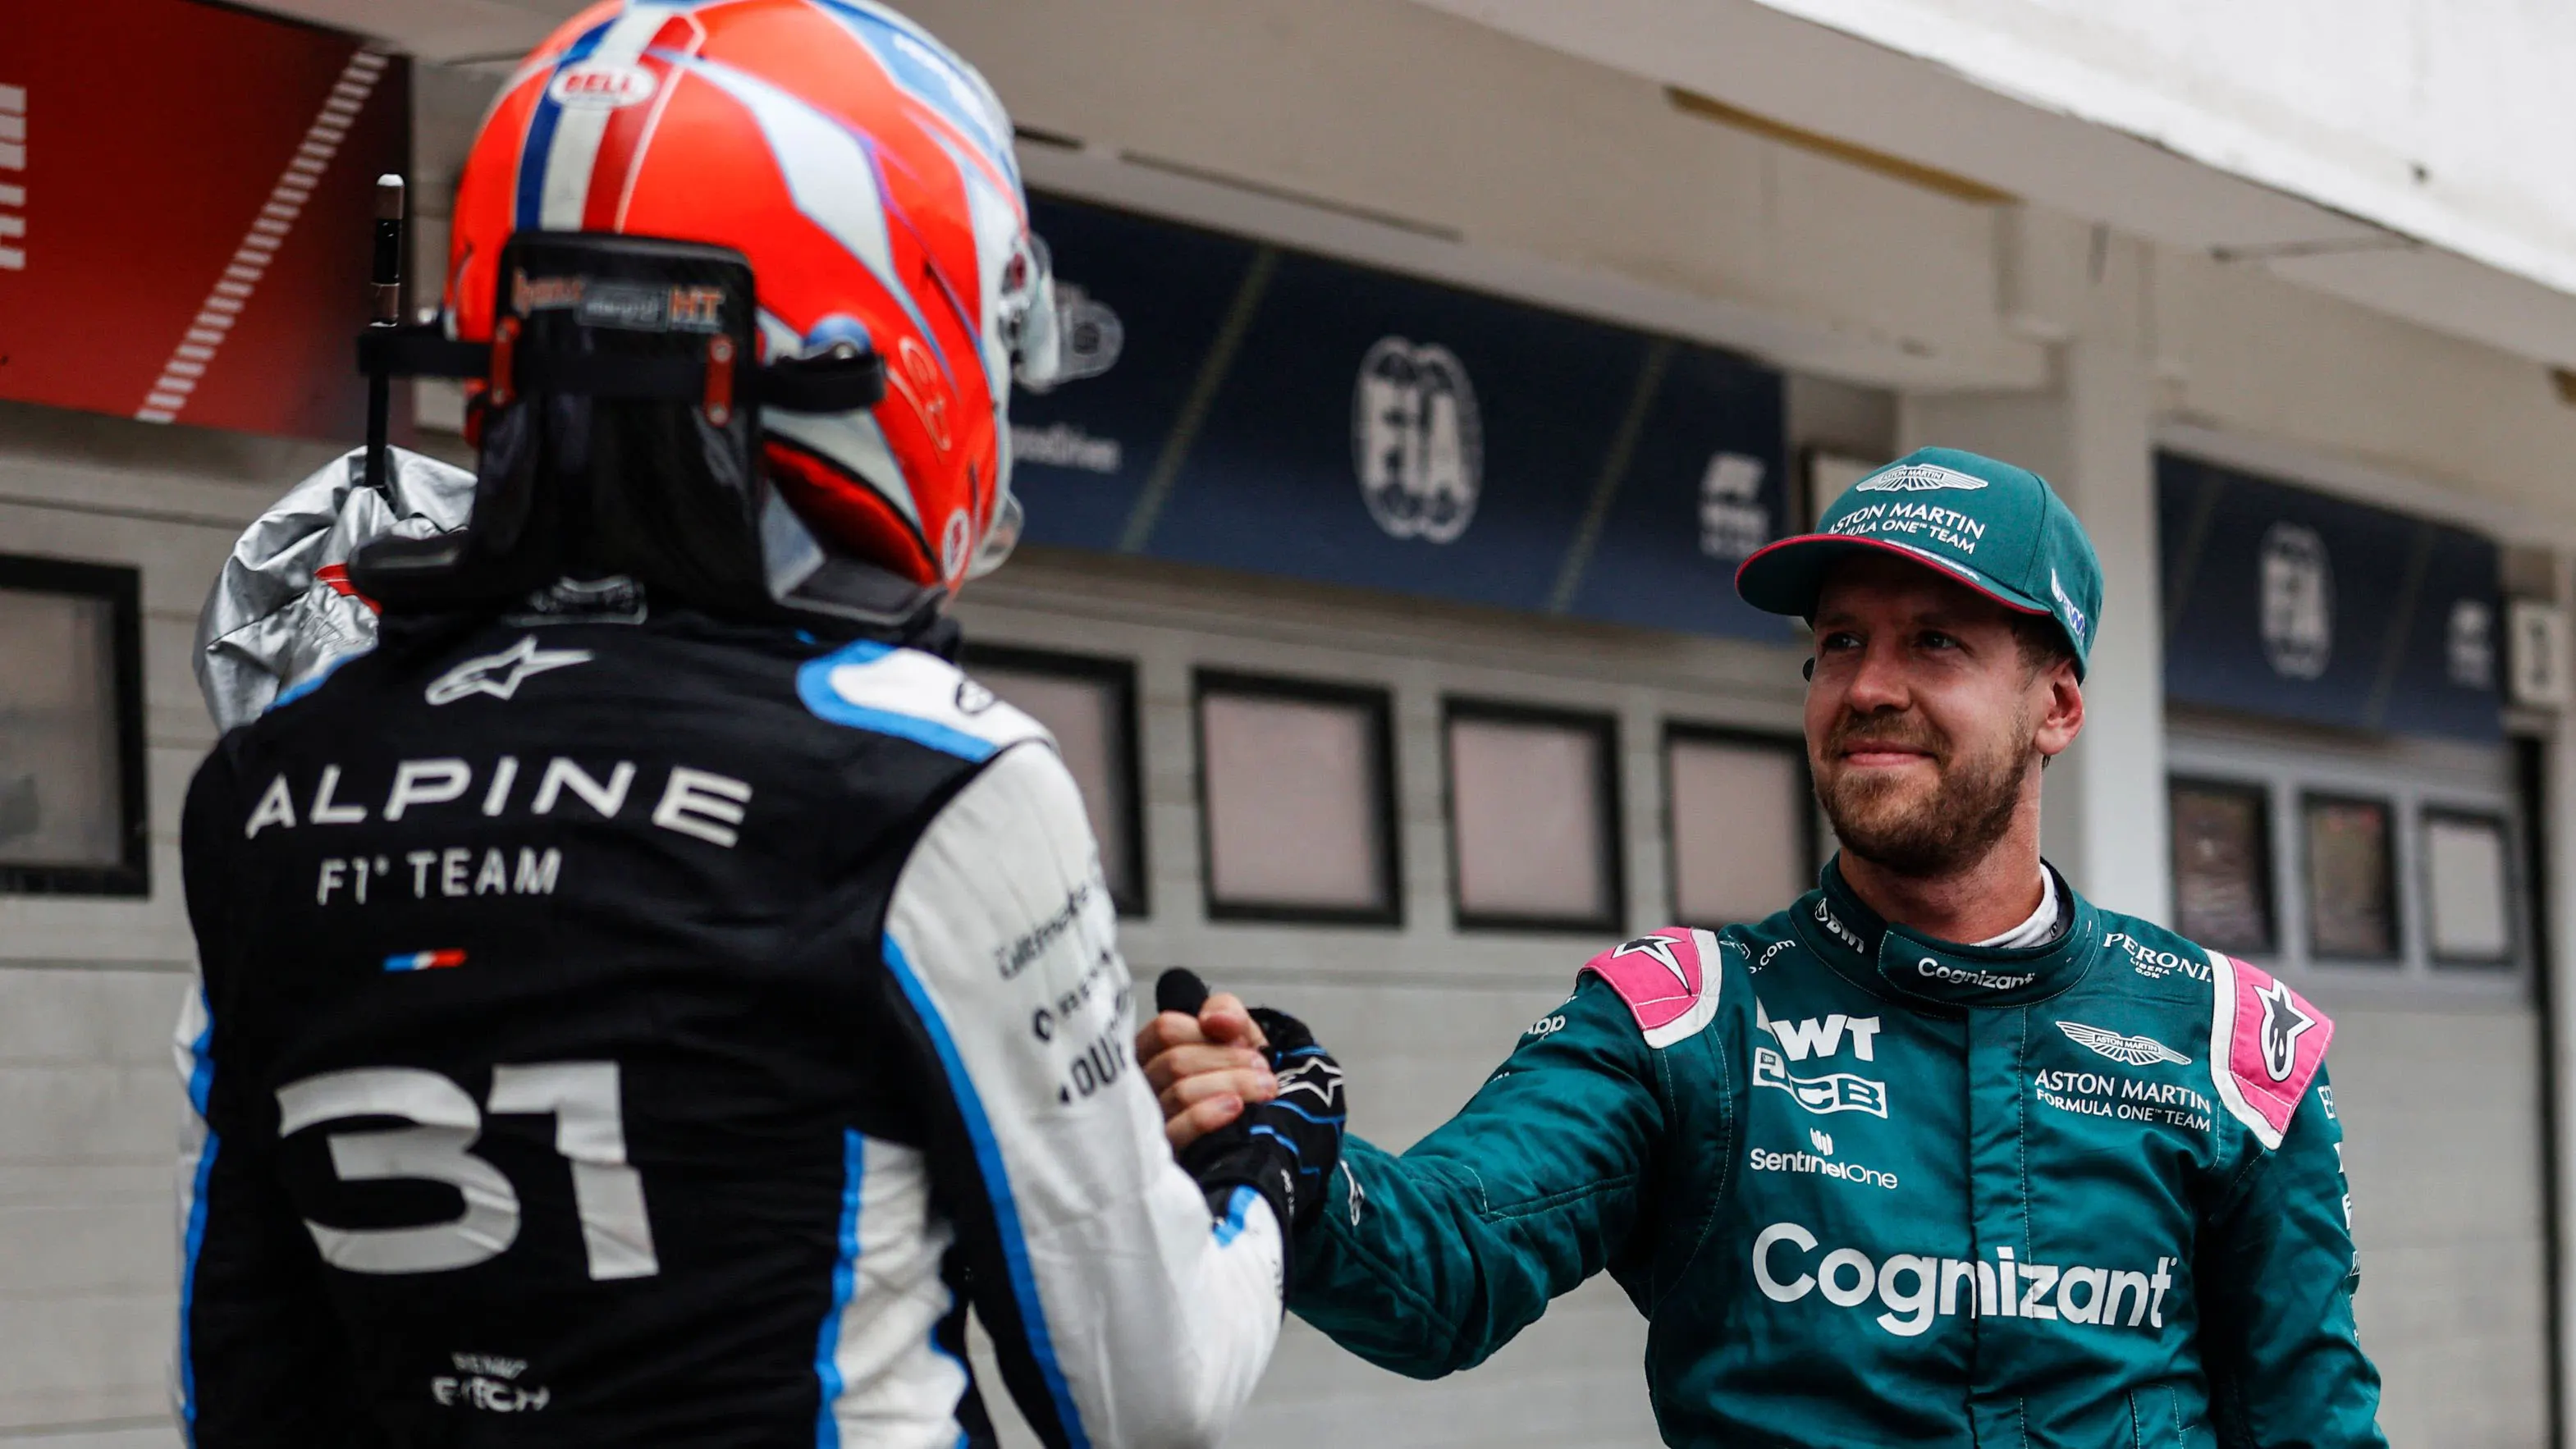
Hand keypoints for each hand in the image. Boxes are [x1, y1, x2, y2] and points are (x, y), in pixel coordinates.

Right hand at [1137, 988, 1274, 1151]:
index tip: (1240, 1040)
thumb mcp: (1236, 1035)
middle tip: (1263, 1068)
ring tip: (1264, 1088)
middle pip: (1175, 1061)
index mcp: (1152, 1053)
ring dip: (1232, 1084)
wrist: (1257, 1129)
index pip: (1165, 1030)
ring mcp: (1151, 1121)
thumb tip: (1216, 1020)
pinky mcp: (1165, 1152)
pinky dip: (1207, 1115)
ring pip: (1181, 1092)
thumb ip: (1226, 1012)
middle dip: (1227, 1060)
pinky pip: (1177, 1130)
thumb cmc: (1237, 1076)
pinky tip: (1235, 1108)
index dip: (1205, 1031)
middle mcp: (1144, 1086)